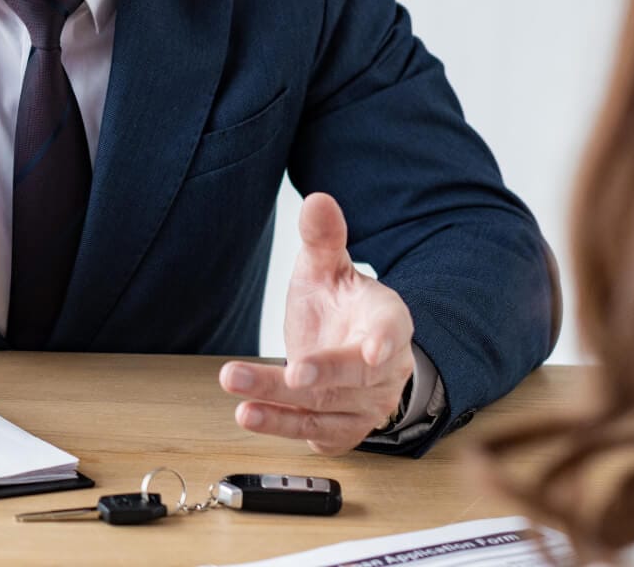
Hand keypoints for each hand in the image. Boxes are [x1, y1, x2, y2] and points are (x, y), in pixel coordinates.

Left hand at [219, 192, 415, 453]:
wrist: (346, 351)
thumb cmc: (340, 307)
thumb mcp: (329, 269)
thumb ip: (323, 239)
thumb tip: (317, 200)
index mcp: (387, 322)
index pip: (392, 332)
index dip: (384, 342)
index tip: (371, 351)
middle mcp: (383, 370)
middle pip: (354, 376)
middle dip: (323, 375)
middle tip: (294, 373)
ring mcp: (364, 405)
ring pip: (324, 408)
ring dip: (281, 403)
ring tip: (241, 395)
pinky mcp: (340, 430)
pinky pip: (313, 432)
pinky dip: (281, 427)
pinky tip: (249, 415)